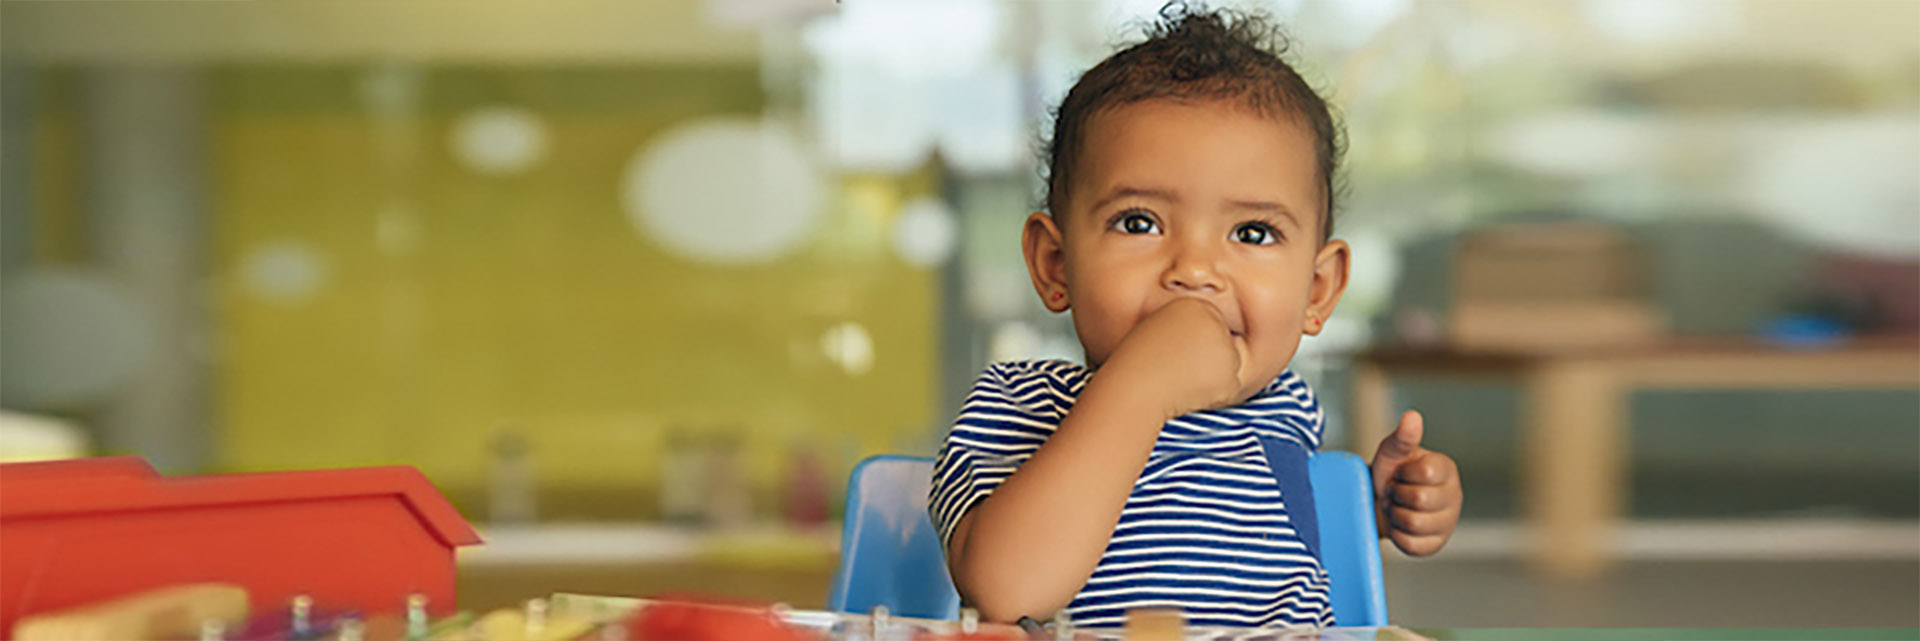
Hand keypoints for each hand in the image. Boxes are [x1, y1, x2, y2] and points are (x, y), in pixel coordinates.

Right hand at [1100, 297, 1251, 418]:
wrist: (1135, 388)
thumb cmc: (1137, 363)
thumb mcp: (1155, 330)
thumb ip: (1183, 328)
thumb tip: (1201, 337)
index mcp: (1193, 306)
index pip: (1210, 326)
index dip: (1193, 345)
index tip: (1176, 354)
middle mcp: (1214, 322)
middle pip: (1224, 344)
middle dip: (1207, 360)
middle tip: (1178, 369)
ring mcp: (1225, 349)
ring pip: (1228, 366)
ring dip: (1211, 377)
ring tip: (1180, 379)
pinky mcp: (1230, 376)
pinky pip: (1228, 388)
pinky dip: (1214, 395)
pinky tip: (1189, 392)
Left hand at [1370, 410, 1461, 556]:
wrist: (1378, 503)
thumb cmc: (1390, 474)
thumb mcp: (1392, 453)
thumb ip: (1402, 437)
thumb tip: (1412, 416)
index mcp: (1446, 469)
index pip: (1425, 472)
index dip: (1403, 474)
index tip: (1399, 473)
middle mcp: (1454, 496)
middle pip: (1419, 499)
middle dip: (1397, 495)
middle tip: (1394, 491)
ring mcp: (1447, 522)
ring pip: (1414, 523)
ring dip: (1395, 515)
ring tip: (1396, 506)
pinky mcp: (1436, 544)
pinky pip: (1413, 544)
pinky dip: (1398, 535)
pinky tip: (1399, 525)